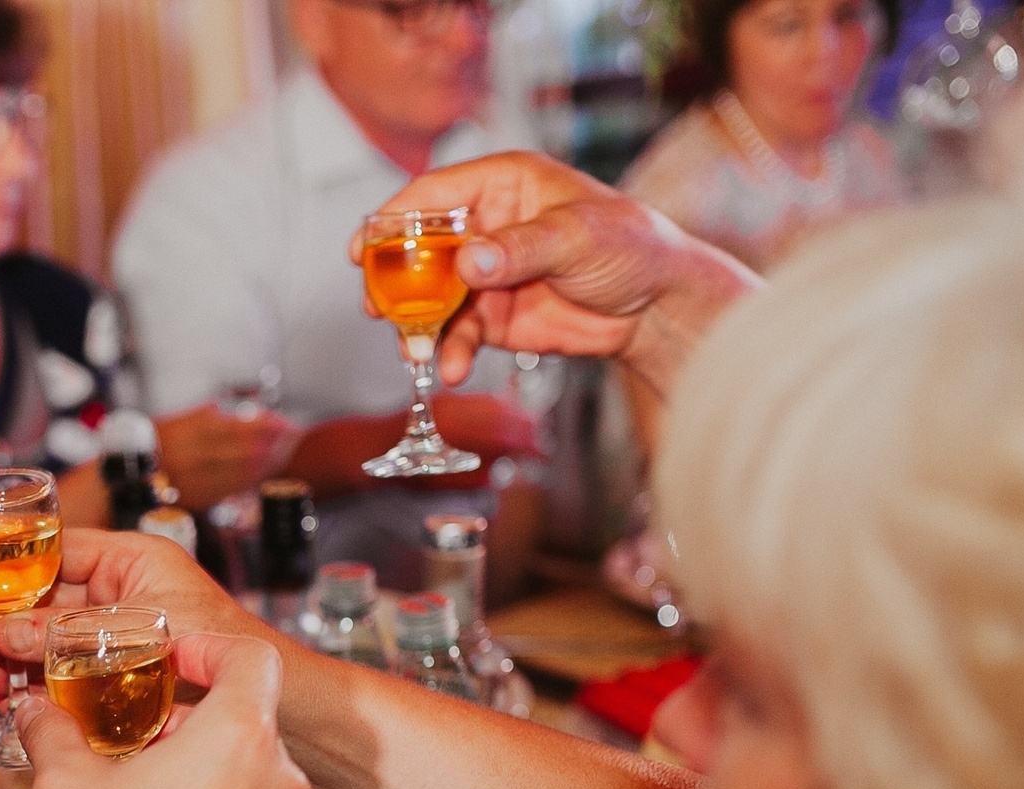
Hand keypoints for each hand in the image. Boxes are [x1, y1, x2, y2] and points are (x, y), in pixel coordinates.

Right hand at [0, 529, 262, 703]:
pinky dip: (53, 692)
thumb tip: (6, 636)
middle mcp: (133, 592)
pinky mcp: (132, 676)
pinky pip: (82, 678)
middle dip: (9, 630)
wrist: (294, 713)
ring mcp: (132, 636)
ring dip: (23, 666)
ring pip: (61, 645)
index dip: (13, 577)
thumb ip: (65, 634)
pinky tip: (24, 711)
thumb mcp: (133, 635)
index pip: (58, 551)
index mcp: (136, 560)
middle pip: (51, 603)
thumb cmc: (233, 653)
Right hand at [19, 631, 312, 788]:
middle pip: (248, 723)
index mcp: (237, 737)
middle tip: (139, 742)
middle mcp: (281, 782)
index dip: (210, 649)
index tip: (175, 660)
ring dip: (210, 780)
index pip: (249, 657)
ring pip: (255, 782)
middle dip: (193, 726)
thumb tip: (34, 710)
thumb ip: (53, 733)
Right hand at [152, 402, 298, 510]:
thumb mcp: (170, 422)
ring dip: (265, 462)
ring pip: (241, 470)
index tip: (281, 422)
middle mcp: (195, 455)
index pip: (238, 426)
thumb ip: (199, 415)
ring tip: (283, 453)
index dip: (264, 425)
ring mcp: (197, 478)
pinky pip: (230, 488)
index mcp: (189, 431)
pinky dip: (249, 480)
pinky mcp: (197, 498)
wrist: (122, 479)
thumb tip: (223, 409)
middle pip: (244, 448)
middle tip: (291, 436)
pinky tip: (261, 474)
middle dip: (271, 443)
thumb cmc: (146, 449)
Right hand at [364, 150, 758, 394]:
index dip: (394, 219)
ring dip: (417, 326)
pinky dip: (450, 352)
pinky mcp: (493, 317)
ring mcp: (485, 275)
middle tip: (376, 306)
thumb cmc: (630, 247)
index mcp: (502, 186)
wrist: (658, 307)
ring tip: (413, 350)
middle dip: (394, 281)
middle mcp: (485, 227)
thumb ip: (520, 248)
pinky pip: (457, 333)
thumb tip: (469, 261)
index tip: (364, 246)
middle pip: (418, 249)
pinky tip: (451, 368)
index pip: (433, 195)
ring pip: (430, 298)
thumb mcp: (577, 237)